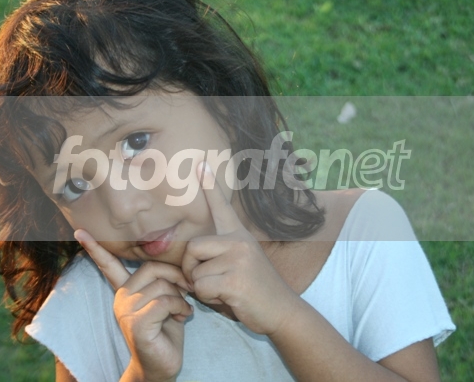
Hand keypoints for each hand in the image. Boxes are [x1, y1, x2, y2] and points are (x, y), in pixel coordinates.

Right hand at [75, 230, 192, 381]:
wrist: (161, 366)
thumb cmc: (166, 331)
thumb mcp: (167, 300)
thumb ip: (165, 281)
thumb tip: (179, 262)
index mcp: (125, 290)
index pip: (109, 264)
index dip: (95, 247)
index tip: (80, 230)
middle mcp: (121, 298)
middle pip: (153, 267)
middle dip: (177, 276)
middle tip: (189, 290)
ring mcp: (126, 310)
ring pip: (162, 285)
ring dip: (181, 297)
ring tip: (182, 310)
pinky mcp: (136, 323)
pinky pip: (165, 301)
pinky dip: (180, 307)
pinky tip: (182, 317)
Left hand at [181, 162, 301, 335]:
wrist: (282, 311)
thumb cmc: (254, 290)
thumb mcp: (241, 263)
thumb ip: (220, 254)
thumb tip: (191, 255)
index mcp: (240, 235)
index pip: (222, 207)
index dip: (210, 186)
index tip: (201, 164)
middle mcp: (240, 241)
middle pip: (193, 247)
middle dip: (191, 268)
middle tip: (209, 281)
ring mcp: (239, 259)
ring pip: (195, 272)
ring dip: (203, 288)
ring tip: (226, 290)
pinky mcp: (235, 279)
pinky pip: (201, 287)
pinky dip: (208, 298)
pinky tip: (228, 298)